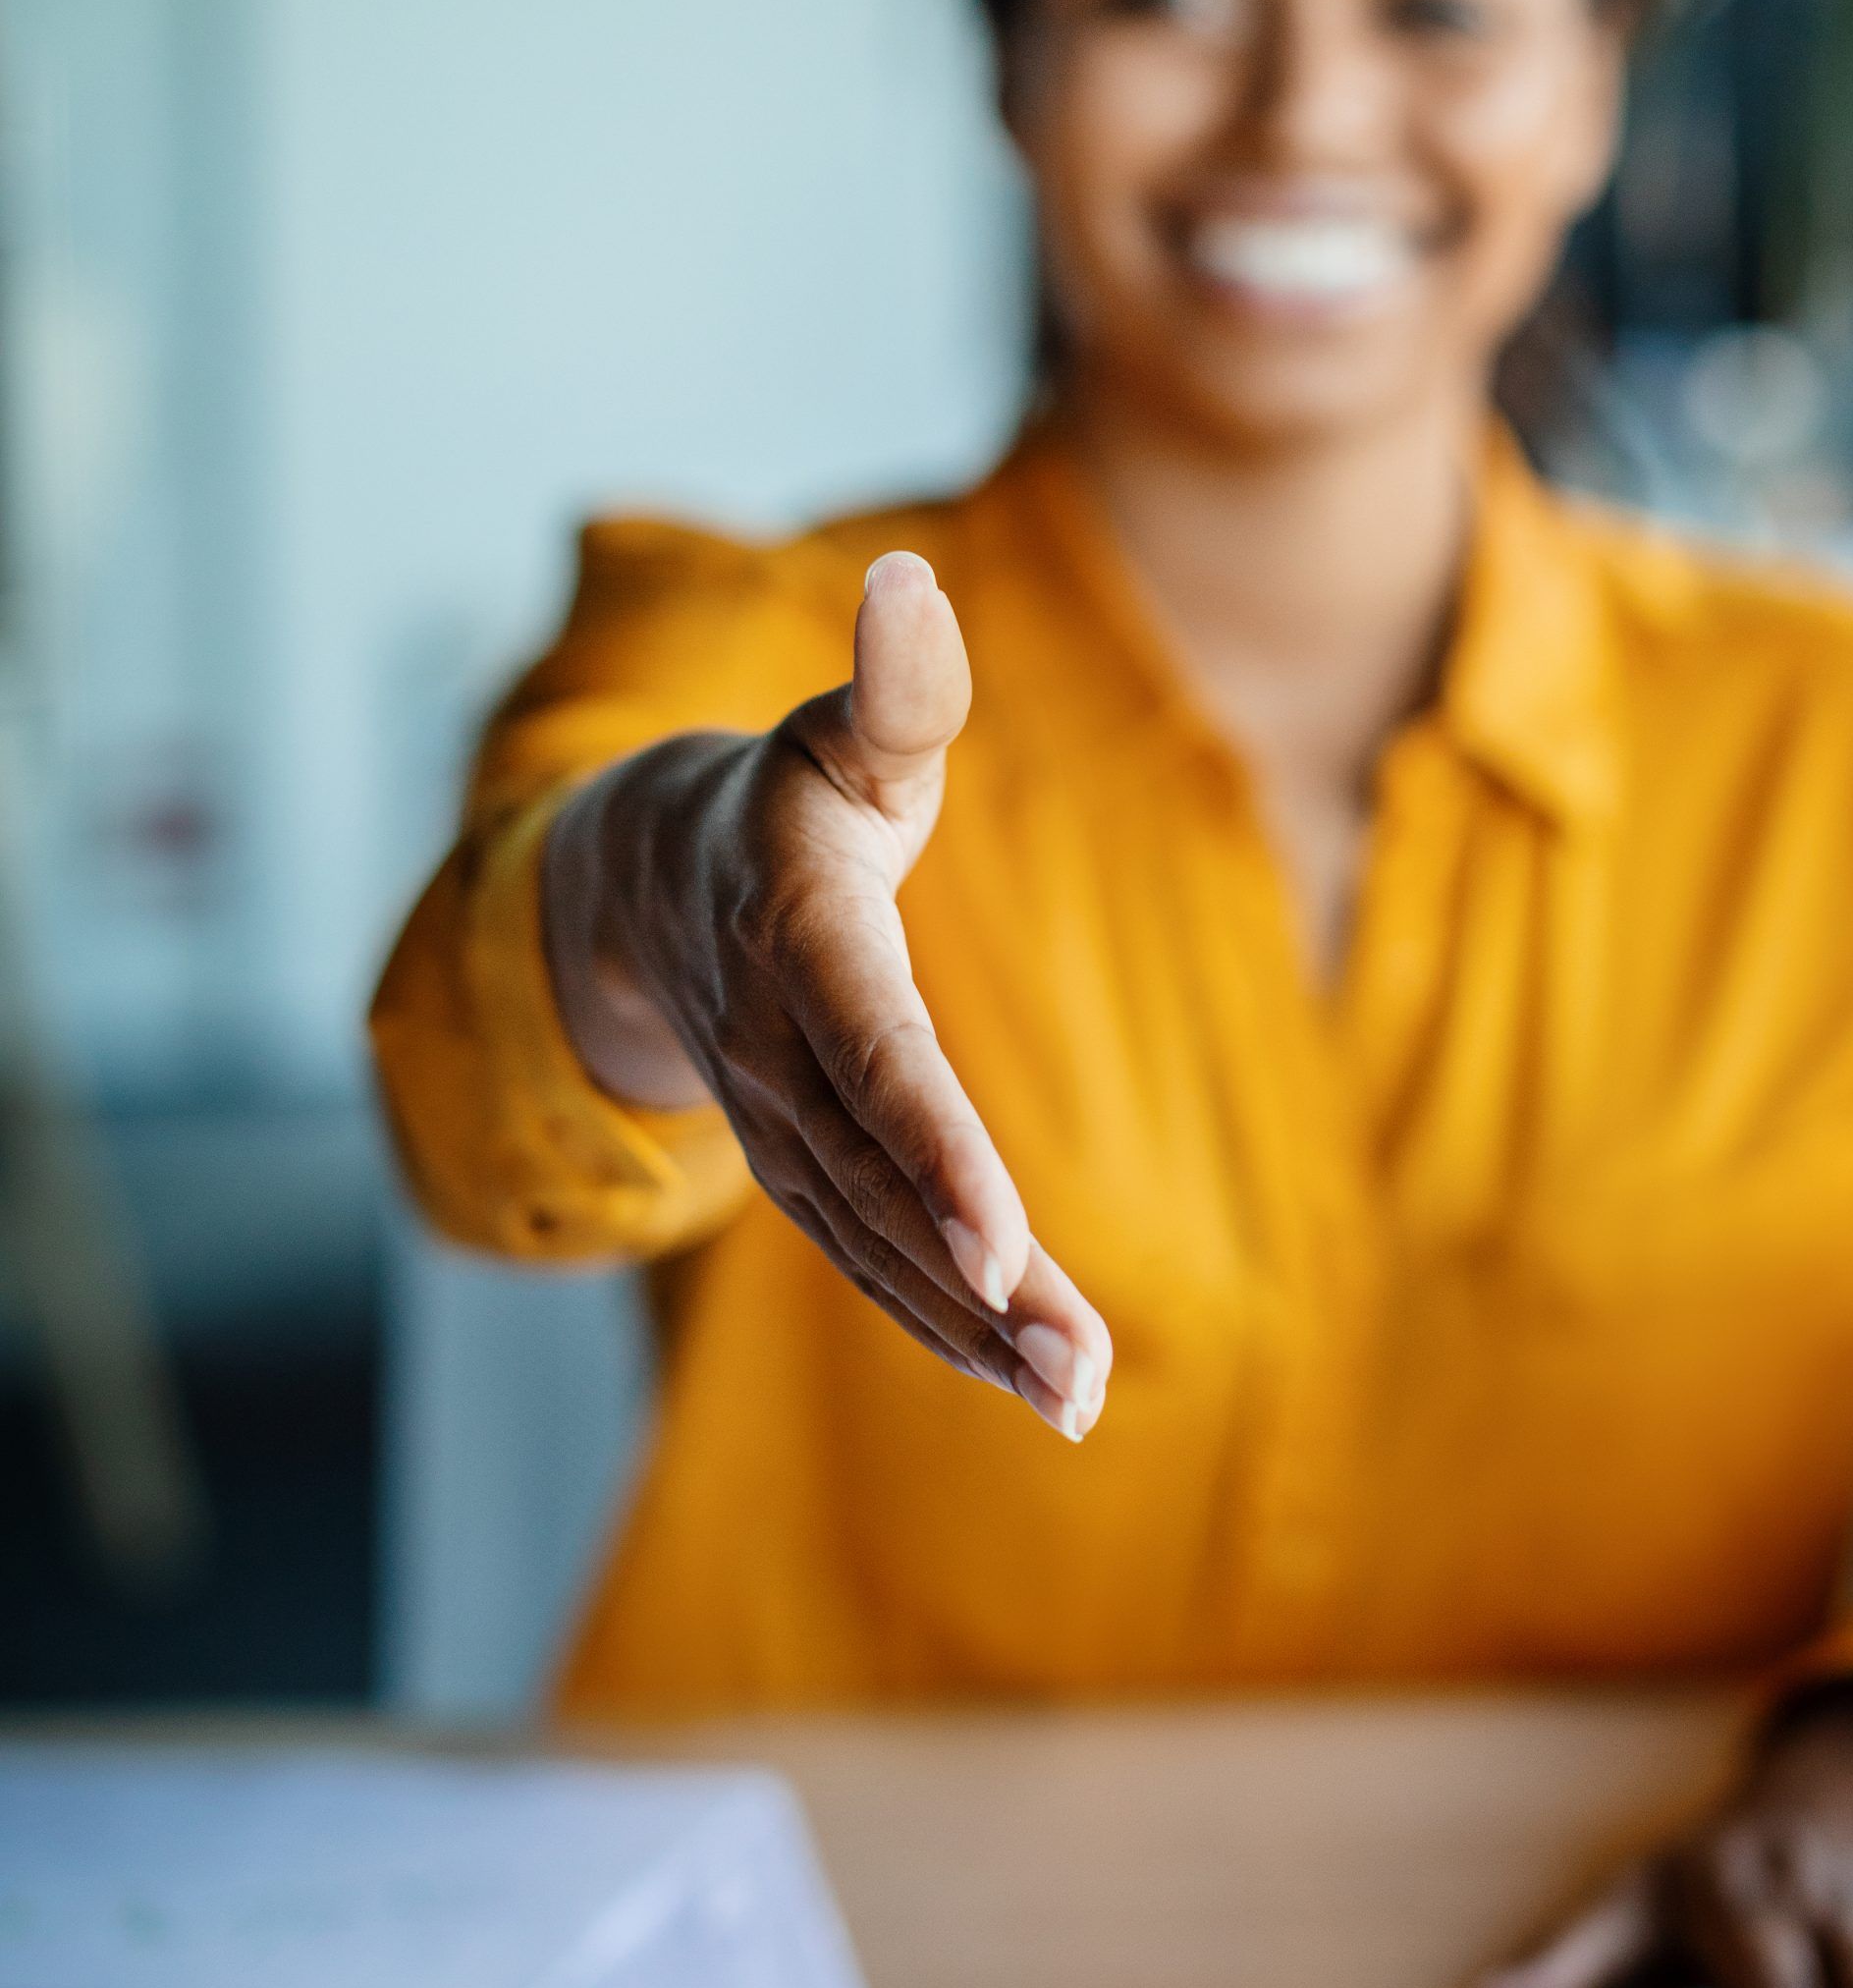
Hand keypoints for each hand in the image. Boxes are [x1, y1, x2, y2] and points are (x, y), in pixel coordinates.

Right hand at [541, 549, 1110, 1440]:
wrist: (639, 888)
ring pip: (879, 1246)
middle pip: (885, 1186)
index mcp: (799, 944)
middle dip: (981, 1284)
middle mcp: (777, 1059)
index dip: (936, 1153)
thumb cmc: (782, 796)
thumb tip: (908, 586)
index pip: (875, 1058)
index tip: (1001, 1244)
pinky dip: (946, 1328)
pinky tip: (1031, 1382)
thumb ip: (895, 685)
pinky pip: (872, 1263)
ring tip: (1076, 1400)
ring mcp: (778, 1131)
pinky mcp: (800, 1173)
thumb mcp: (840, 734)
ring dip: (974, 1332)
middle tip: (1079, 1369)